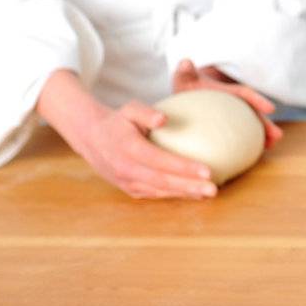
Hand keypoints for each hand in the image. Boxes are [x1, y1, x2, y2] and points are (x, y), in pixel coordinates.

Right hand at [38, 70, 217, 199]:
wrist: (91, 139)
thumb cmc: (118, 121)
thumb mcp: (129, 109)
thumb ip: (145, 112)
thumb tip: (164, 118)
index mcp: (129, 149)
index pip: (160, 161)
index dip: (184, 167)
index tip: (208, 170)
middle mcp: (126, 169)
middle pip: (163, 182)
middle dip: (190, 187)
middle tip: (214, 189)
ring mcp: (127, 182)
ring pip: (160, 191)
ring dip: (185, 194)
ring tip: (209, 194)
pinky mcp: (129, 189)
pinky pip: (154, 194)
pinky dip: (174, 195)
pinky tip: (194, 194)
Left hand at [171, 59, 282, 146]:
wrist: (190, 89)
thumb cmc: (188, 84)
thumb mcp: (185, 76)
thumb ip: (185, 71)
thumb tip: (185, 62)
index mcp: (227, 91)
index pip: (245, 94)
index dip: (258, 100)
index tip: (271, 109)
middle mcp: (235, 103)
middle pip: (253, 113)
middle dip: (266, 124)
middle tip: (278, 135)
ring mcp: (234, 115)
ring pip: (251, 126)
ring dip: (263, 136)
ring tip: (271, 146)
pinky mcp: (229, 126)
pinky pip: (241, 135)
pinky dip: (248, 144)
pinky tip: (252, 156)